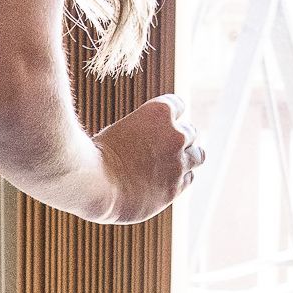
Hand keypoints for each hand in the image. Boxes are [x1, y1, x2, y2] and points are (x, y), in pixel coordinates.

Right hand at [95, 95, 204, 223]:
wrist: (94, 184)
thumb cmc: (95, 157)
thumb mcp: (116, 130)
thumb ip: (140, 133)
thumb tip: (147, 143)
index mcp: (159, 111)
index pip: (178, 105)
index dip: (170, 115)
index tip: (162, 124)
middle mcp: (175, 134)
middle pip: (190, 132)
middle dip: (178, 138)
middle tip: (162, 148)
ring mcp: (178, 162)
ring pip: (198, 155)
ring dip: (188, 157)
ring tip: (172, 164)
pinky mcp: (175, 187)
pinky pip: (189, 178)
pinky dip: (181, 177)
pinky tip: (166, 180)